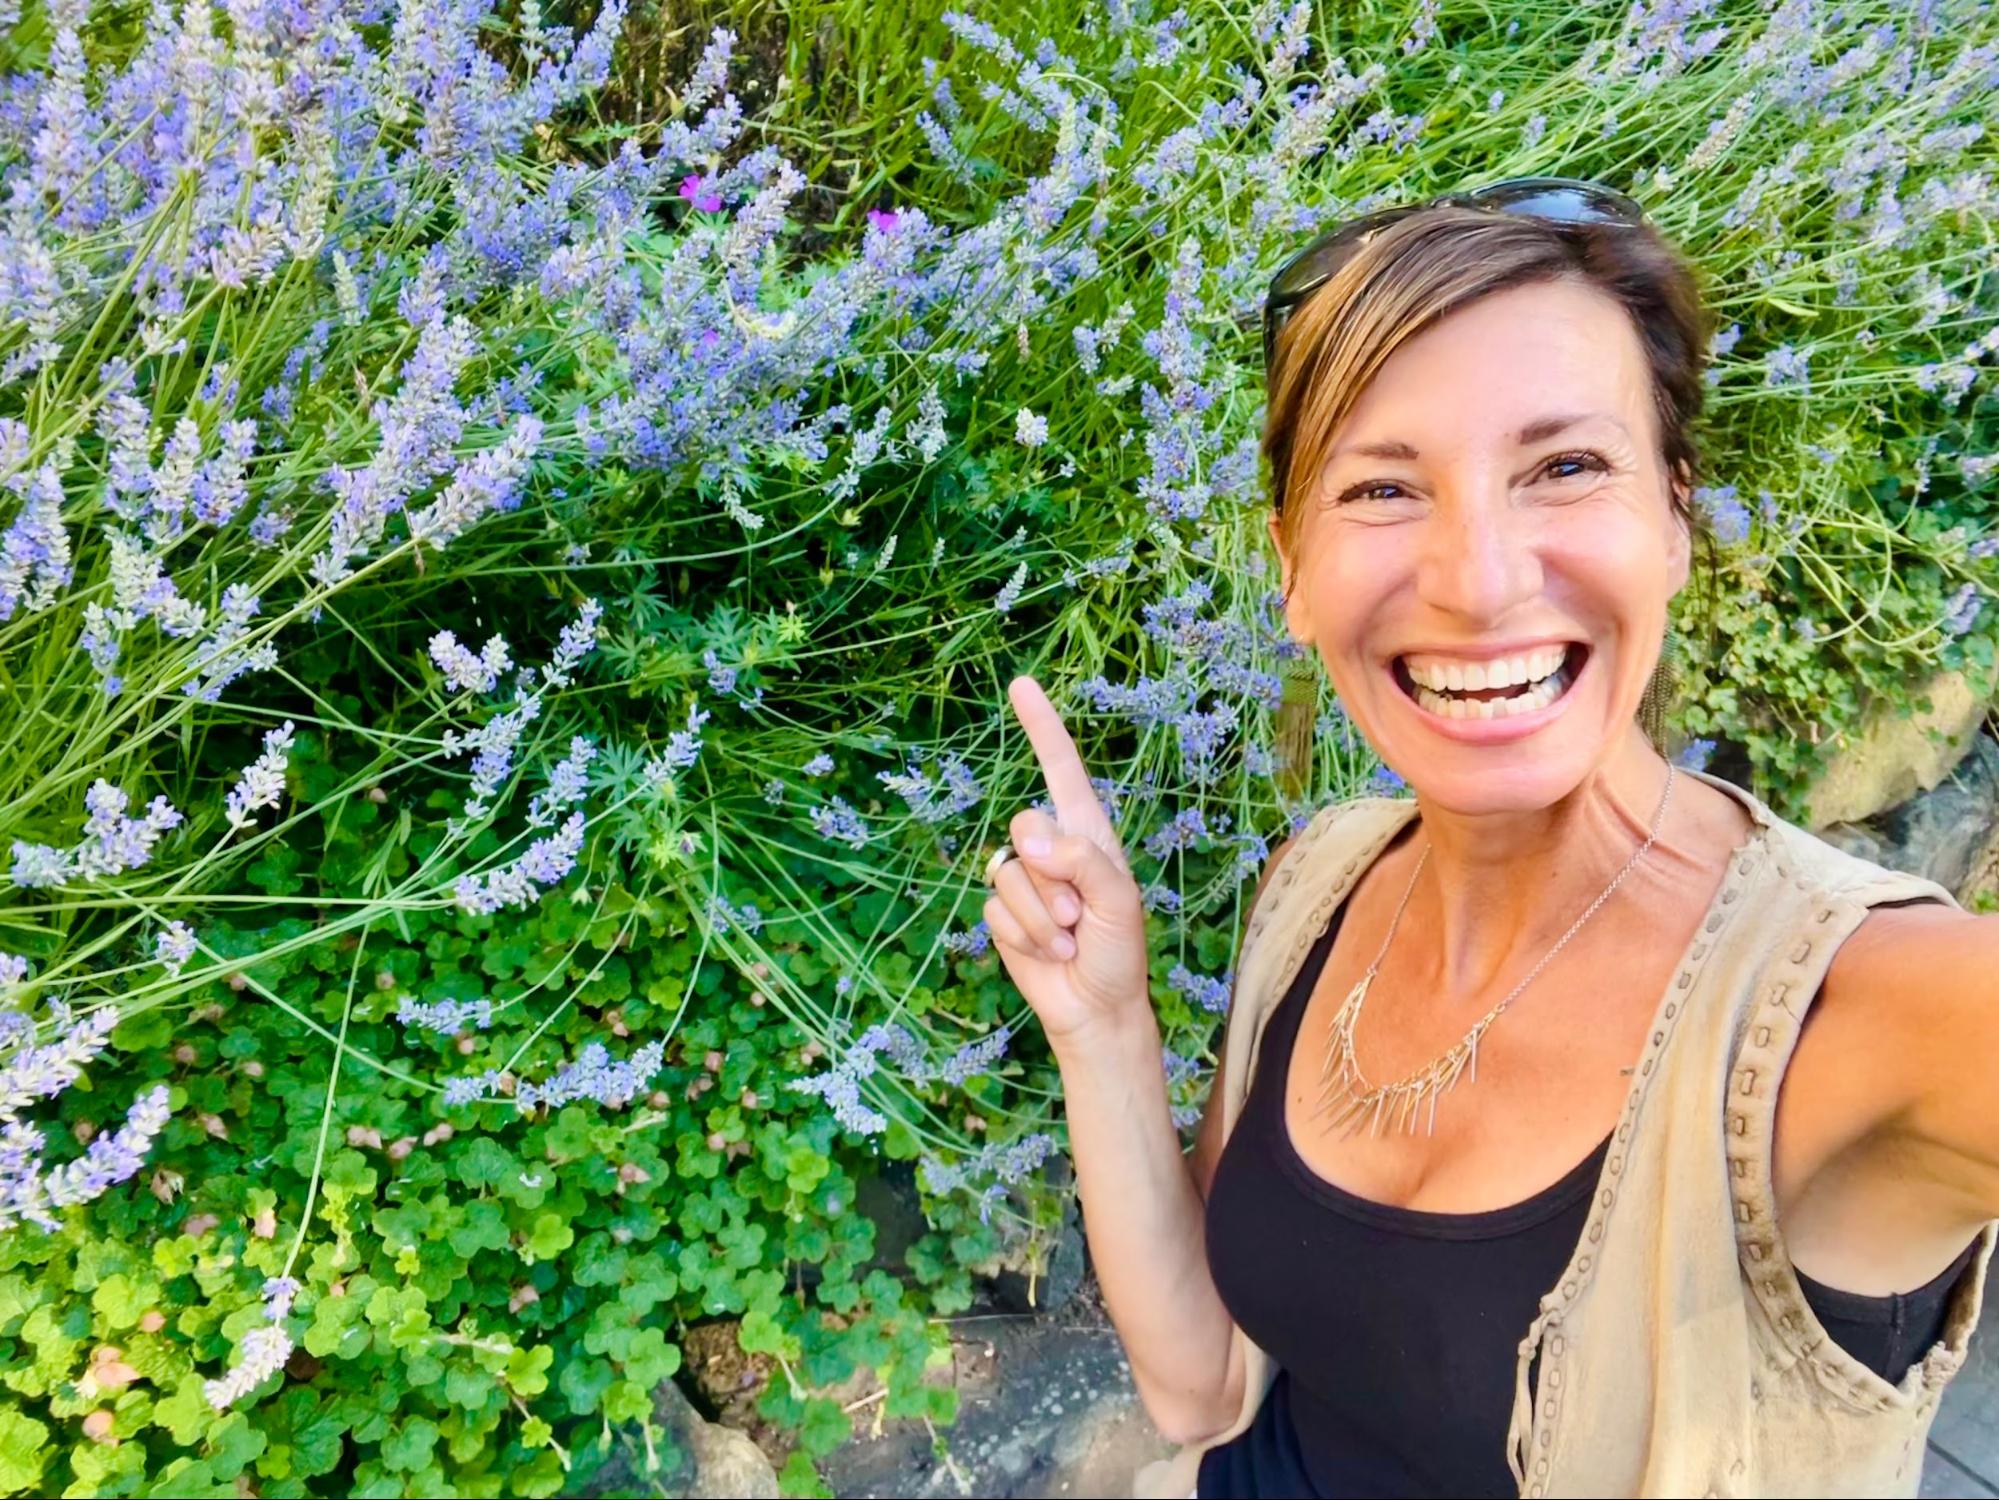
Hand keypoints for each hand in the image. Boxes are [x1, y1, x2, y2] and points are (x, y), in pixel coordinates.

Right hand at [986, 675, 1151, 1048]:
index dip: (1042, 727)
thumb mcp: (1117, 900)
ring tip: (1072, 939)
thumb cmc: (1120, 950)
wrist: (1095, 1008)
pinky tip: (1051, 953)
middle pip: (1024, 826)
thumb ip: (1079, 860)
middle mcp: (1051, 848)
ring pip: (1008, 875)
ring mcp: (1024, 880)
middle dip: (1052, 877)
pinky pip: (996, 910)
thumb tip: (1024, 841)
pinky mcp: (1002, 914)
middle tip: (1082, 914)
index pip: (1061, 769)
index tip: (1021, 685)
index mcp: (1087, 833)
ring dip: (1044, 919)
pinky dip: (1027, 937)